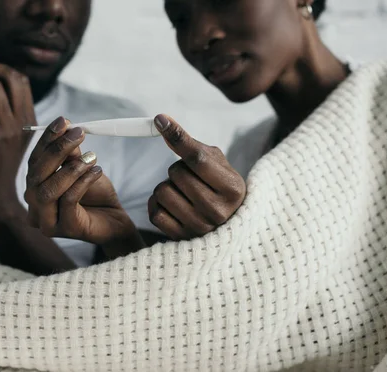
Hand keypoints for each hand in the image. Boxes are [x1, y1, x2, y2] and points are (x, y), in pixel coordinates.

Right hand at [24, 117, 139, 246]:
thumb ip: (70, 152)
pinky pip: (68, 201)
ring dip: (70, 169)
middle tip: (78, 134)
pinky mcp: (65, 230)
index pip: (34, 162)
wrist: (115, 220)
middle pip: (36, 176)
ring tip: (91, 157)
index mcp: (34, 191)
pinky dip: (82, 182)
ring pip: (48, 191)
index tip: (63, 121)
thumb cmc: (96, 195)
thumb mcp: (81, 168)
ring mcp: (47, 222)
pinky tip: (96, 172)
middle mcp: (34, 208)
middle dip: (57, 151)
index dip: (47, 140)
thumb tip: (65, 125)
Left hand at [149, 114, 245, 239]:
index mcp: (232, 189)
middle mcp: (218, 211)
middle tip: (189, 178)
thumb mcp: (216, 163)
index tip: (160, 119)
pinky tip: (171, 205)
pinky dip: (157, 204)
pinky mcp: (181, 238)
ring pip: (162, 192)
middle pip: (176, 174)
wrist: (226, 225)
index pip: (197, 159)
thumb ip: (191, 144)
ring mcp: (199, 227)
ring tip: (181, 193)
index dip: (176, 137)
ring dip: (166, 187)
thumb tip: (161, 121)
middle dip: (177, 170)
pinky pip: (154, 213)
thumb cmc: (219, 187)